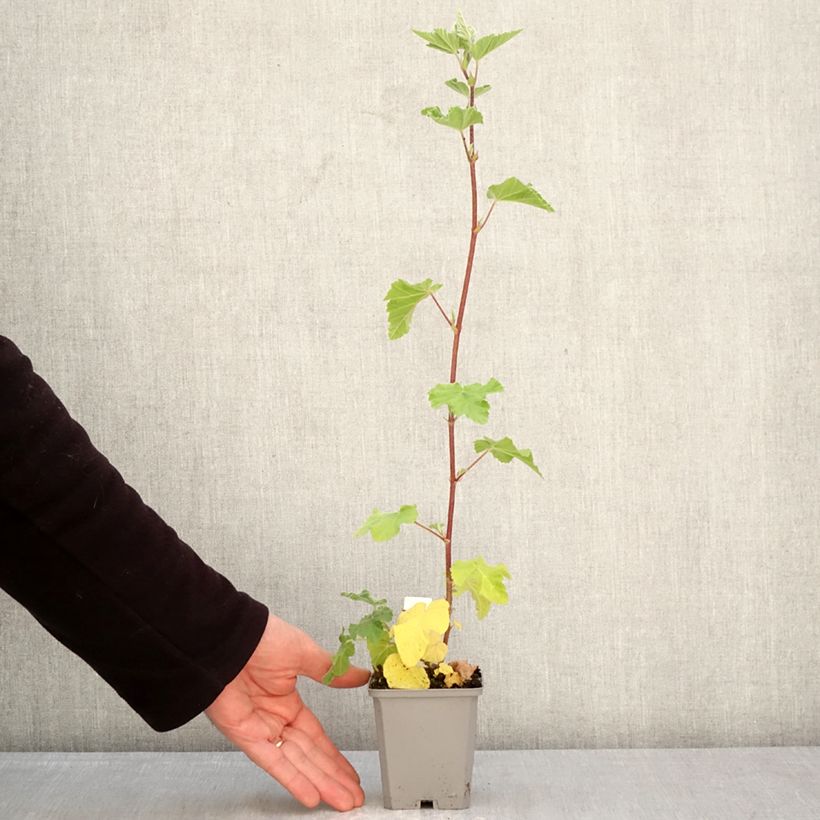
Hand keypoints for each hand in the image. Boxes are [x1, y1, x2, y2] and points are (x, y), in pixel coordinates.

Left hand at [204, 612, 369, 810]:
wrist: (227, 635)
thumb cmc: (260, 636)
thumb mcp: (304, 653)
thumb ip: (332, 670)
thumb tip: (360, 675)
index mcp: (287, 699)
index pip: (315, 736)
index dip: (334, 756)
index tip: (350, 773)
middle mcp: (273, 718)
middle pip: (309, 755)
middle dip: (332, 777)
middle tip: (353, 797)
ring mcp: (259, 728)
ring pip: (295, 762)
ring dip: (319, 783)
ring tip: (342, 801)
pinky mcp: (243, 734)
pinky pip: (272, 761)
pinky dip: (291, 778)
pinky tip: (310, 795)